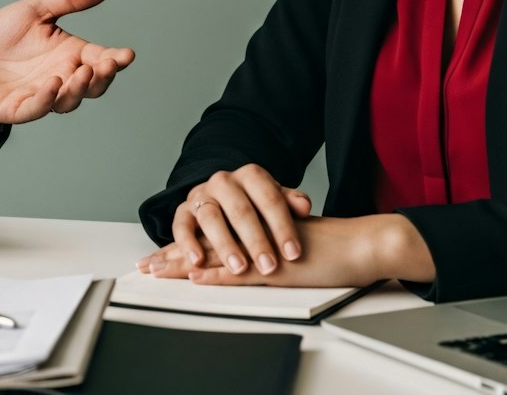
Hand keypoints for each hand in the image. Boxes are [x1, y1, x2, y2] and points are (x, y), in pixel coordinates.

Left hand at [0, 0, 133, 123]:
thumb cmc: (4, 36)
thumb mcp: (37, 9)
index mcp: (70, 54)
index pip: (100, 59)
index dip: (115, 59)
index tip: (127, 55)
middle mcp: (61, 77)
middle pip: (92, 85)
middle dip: (103, 77)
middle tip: (107, 64)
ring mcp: (41, 95)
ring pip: (68, 101)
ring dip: (78, 89)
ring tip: (82, 73)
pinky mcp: (18, 108)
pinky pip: (37, 108)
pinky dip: (47, 99)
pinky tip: (52, 84)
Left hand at [138, 213, 434, 287]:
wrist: (359, 244)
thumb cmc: (328, 248)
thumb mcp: (284, 248)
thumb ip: (259, 251)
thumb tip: (234, 265)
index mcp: (252, 229)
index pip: (210, 236)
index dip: (182, 248)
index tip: (158, 259)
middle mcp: (253, 232)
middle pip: (205, 242)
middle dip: (173, 255)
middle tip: (147, 266)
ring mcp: (262, 247)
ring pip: (216, 253)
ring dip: (186, 263)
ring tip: (159, 271)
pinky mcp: (276, 264)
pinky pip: (243, 269)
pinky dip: (219, 273)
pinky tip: (201, 277)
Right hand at [159, 165, 313, 276]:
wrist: (222, 196)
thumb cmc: (254, 204)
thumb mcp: (274, 200)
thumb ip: (290, 202)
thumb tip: (304, 206)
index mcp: (250, 176)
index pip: (269, 198)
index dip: (282, 226)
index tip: (294, 253)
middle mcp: (224, 182)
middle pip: (240, 209)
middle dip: (256, 240)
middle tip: (269, 266)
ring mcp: (202, 195)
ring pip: (211, 217)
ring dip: (225, 244)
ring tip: (239, 268)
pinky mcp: (184, 211)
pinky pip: (181, 224)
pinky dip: (187, 242)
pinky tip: (198, 261)